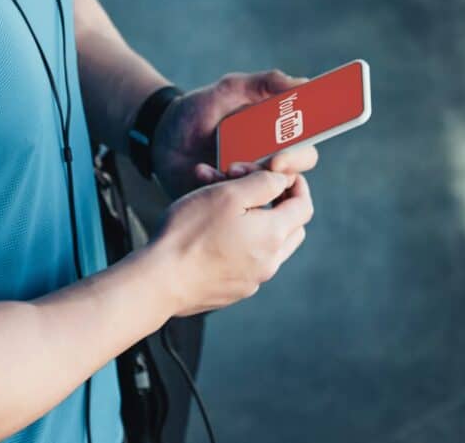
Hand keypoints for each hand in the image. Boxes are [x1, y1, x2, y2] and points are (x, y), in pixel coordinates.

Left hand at [149, 69, 320, 200]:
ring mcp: (244, 186)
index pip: (303, 152)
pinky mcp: (223, 202)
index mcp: (274, 140)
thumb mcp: (230, 89)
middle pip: (290, 181)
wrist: (160, 134)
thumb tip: (304, 83)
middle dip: (273, 177)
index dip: (298, 158)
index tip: (280, 159)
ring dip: (246, 184)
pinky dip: (217, 188)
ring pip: (262, 197)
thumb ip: (265, 82)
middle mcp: (264, 166)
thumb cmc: (200, 109)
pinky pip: (229, 207)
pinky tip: (201, 172)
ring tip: (225, 168)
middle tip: (251, 167)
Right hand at [152, 167, 314, 317]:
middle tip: (252, 187)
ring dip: (257, 222)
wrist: (160, 280)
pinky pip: (249, 262)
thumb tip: (283, 181)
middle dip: (279, 203)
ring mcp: (252, 280)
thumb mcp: (228, 193)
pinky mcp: (234, 290)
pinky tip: (213, 232)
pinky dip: (241, 243)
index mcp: (273, 235)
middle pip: (292, 228)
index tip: (280, 174)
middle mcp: (269, 262)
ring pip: (269, 245)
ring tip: (226, 205)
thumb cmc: (189, 233)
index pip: (304, 206)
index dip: (297, 185)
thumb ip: (263, 183)